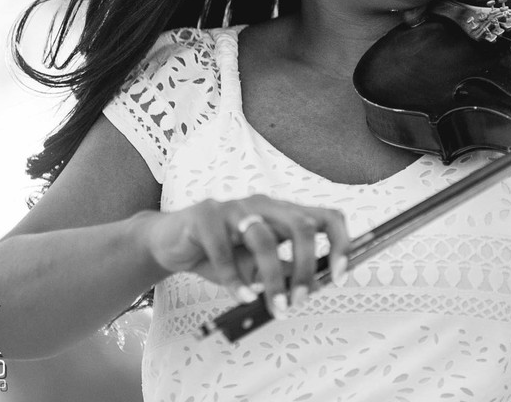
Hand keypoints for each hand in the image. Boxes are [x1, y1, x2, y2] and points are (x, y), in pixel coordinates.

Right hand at [140, 195, 350, 317]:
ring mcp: (235, 206)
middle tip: (299, 301)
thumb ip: (283, 271)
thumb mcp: (257, 266)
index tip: (339, 276)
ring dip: (273, 278)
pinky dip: (234, 278)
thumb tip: (314, 287)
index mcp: (283, 213)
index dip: (340, 244)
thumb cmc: (219, 253)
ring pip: (265, 238)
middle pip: (301, 226)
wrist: (170, 243)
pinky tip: (240, 296)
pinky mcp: (205, 214)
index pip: (327, 217)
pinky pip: (224, 248)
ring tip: (274, 306)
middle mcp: (264, 204)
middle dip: (305, 267)